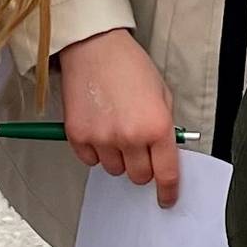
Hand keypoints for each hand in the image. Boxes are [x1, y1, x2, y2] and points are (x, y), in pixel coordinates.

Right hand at [55, 28, 181, 206]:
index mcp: (157, 126)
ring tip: (115, 127)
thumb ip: (165, 128)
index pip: (166, 173)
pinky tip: (98, 126)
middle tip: (137, 145)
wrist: (94, 47)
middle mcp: (130, 137)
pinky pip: (90, 160)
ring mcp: (102, 138)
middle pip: (138, 177)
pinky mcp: (78, 136)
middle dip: (141, 166)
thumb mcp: (162, 94)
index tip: (166, 198)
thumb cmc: (128, 65)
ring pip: (114, 169)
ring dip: (118, 156)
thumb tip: (166, 155)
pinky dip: (95, 150)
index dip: (167, 191)